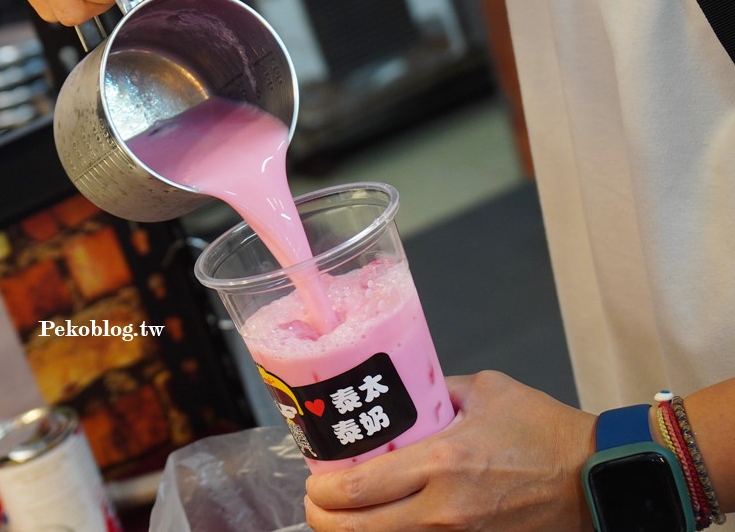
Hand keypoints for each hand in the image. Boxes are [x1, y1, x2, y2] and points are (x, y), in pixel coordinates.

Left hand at [304, 370, 597, 530]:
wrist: (596, 478)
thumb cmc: (543, 431)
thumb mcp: (485, 390)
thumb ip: (436, 390)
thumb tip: (402, 391)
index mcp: (442, 462)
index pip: (357, 488)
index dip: (321, 492)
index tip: (313, 483)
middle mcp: (443, 510)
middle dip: (323, 521)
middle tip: (318, 505)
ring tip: (345, 518)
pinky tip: (383, 527)